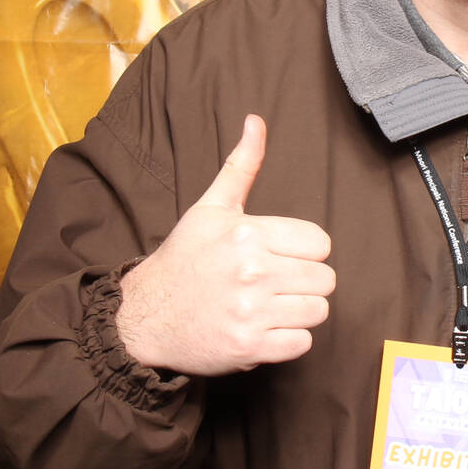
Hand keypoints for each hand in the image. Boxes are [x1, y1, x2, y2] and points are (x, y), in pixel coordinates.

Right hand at [117, 115, 334, 374]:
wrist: (143, 316)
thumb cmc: (183, 259)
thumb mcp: (210, 208)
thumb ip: (241, 166)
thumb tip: (256, 121)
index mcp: (247, 233)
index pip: (320, 243)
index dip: (305, 251)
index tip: (282, 256)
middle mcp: (252, 271)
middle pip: (324, 278)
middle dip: (305, 282)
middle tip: (276, 283)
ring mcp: (251, 312)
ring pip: (317, 311)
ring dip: (298, 311)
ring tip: (270, 306)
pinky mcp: (249, 348)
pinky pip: (302, 344)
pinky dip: (287, 340)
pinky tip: (263, 328)